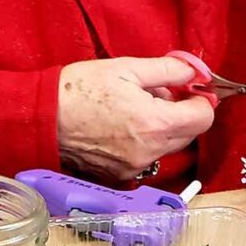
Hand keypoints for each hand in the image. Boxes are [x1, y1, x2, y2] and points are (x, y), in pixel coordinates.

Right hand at [57, 57, 215, 180]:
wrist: (42, 119)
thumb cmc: (78, 91)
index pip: (203, 118)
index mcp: (155, 123)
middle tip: (161, 94)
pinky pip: (148, 158)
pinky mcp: (122, 176)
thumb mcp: (126, 68)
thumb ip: (168, 70)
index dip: (202, 100)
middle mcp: (150, 152)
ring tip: (137, 109)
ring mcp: (136, 168)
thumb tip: (194, 72)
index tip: (191, 90)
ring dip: (164, 129)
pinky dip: (146, 143)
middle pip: (189, 135)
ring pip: (168, 147)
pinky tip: (124, 127)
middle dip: (183, 113)